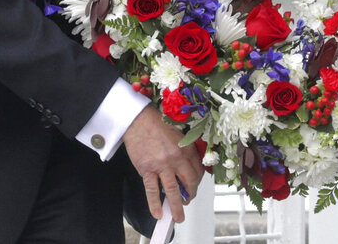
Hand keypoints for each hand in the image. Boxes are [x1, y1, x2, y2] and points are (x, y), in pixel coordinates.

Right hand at [122, 106, 204, 222]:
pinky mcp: (147, 170)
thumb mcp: (180, 135)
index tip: (194, 186)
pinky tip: (158, 213)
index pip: (198, 171)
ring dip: (177, 206)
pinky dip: (155, 204)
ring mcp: (161, 165)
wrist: (139, 121)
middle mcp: (176, 158)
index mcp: (186, 149)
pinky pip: (153, 190)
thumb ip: (187, 151)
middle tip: (188, 201)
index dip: (197, 182)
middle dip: (190, 195)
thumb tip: (191, 168)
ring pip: (173, 190)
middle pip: (189, 182)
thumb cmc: (158, 126)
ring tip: (178, 216)